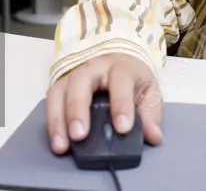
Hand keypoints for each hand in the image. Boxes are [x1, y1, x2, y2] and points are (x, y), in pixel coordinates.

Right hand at [46, 53, 163, 154]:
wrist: (118, 60)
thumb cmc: (132, 79)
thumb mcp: (148, 92)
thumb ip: (151, 114)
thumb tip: (154, 137)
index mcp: (120, 67)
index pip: (120, 81)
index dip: (121, 104)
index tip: (122, 128)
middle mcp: (93, 68)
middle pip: (81, 82)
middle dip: (78, 109)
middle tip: (80, 136)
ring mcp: (73, 75)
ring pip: (60, 91)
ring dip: (58, 119)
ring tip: (61, 146)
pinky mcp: (61, 86)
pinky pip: (51, 100)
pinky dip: (51, 121)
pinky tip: (56, 141)